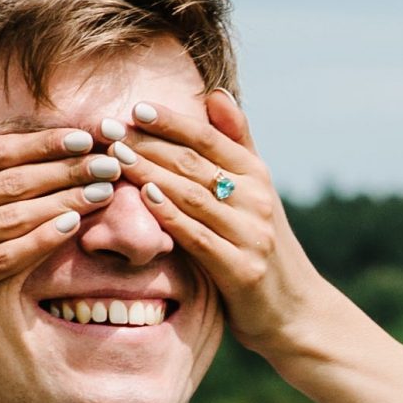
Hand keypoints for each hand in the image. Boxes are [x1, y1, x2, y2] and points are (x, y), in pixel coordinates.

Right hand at [0, 89, 123, 352]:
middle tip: (112, 160)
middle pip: (10, 182)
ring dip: (63, 202)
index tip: (83, 135)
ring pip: (11, 219)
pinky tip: (70, 227)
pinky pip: (1, 262)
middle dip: (67, 169)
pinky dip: (37, 243)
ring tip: (103, 191)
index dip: (40, 142)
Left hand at [111, 91, 348, 362]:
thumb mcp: (255, 192)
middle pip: (194, 163)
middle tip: (107, 130)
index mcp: (257, 175)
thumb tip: (216, 93)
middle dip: (148, 144)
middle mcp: (257, 199)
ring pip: (193, 196)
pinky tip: (146, 198)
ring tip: (115, 158)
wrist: (294, 309)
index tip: (136, 108)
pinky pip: (200, 238)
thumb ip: (236, 144)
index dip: (173, 121)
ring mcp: (252, 235)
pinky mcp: (243, 271)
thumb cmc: (262, 245)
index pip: (209, 138)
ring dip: (151, 173)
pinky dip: (172, 216)